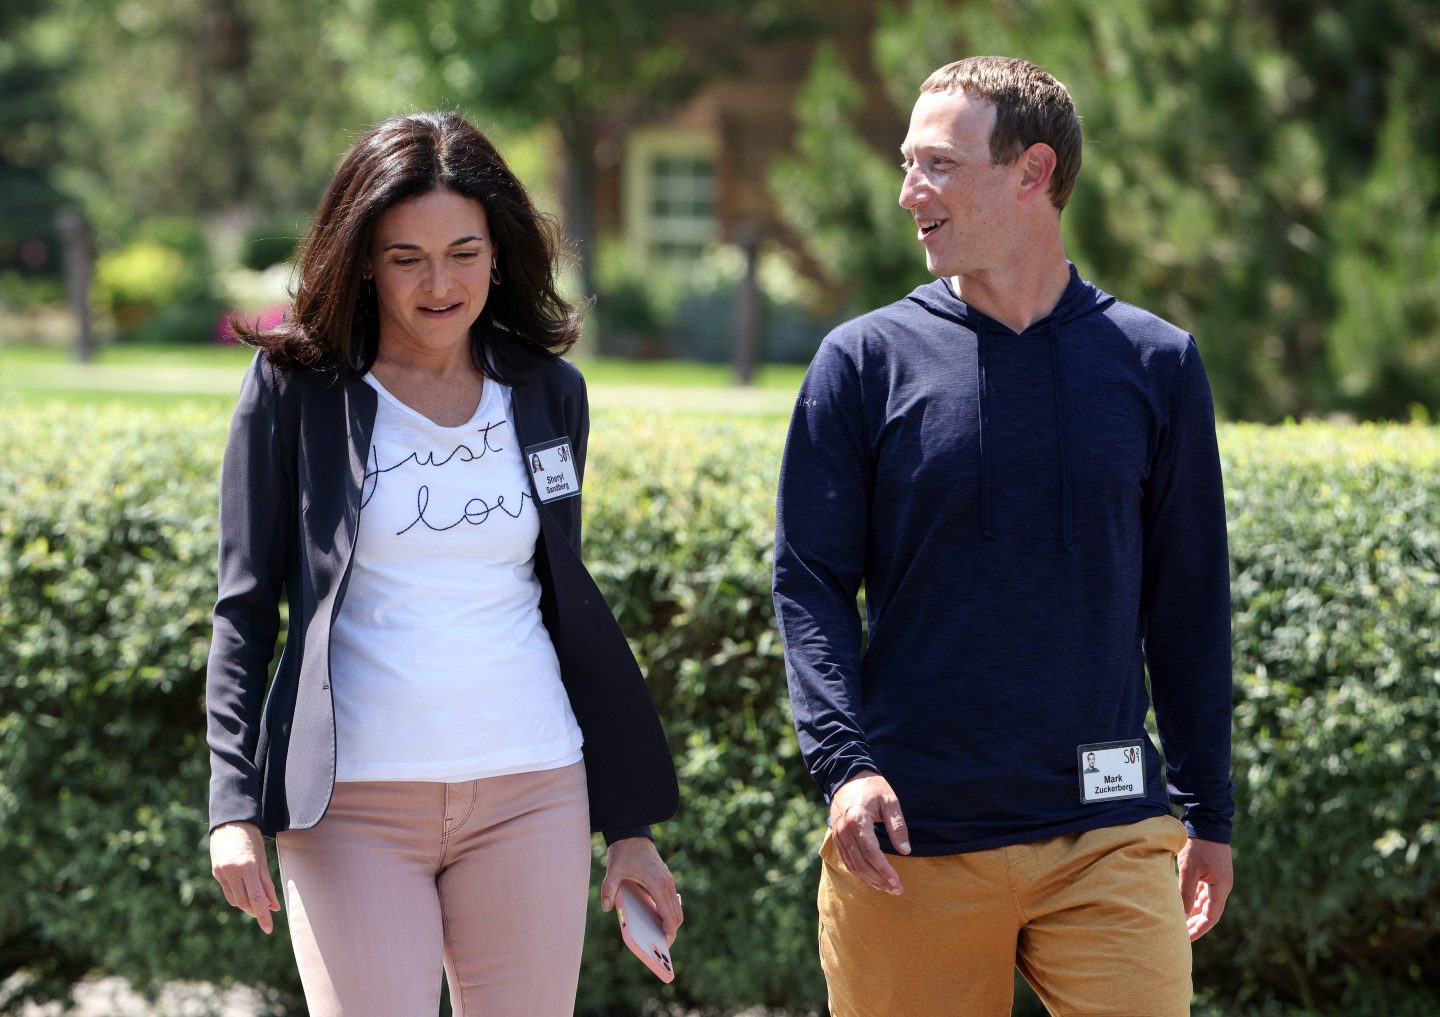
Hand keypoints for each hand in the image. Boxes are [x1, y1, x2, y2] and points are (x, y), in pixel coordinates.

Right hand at [210, 821, 280, 933]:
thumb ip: (267, 883)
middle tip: (266, 916)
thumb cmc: (252, 838)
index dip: (263, 915)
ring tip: (258, 905)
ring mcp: (221, 873)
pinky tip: (246, 894)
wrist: (230, 822)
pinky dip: (238, 896)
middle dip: (256, 912)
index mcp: (247, 866)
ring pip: (234, 899)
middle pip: (244, 902)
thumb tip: (274, 906)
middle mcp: (231, 871)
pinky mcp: (215, 873)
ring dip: (247, 905)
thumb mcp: (263, 859)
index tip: (269, 928)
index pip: (257, 898)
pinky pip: (228, 891)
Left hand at [601, 837, 682, 943]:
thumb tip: (605, 907)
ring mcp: (668, 881)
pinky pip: (671, 901)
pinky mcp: (666, 880)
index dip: (668, 931)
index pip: (668, 913)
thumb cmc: (624, 852)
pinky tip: (656, 921)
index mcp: (657, 883)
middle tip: (661, 948)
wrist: (632, 834)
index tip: (665, 944)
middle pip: (677, 914)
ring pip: (676, 909)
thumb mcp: (613, 870)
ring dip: (671, 923)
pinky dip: (668, 913)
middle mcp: (667, 883)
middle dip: (671, 931)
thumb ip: (609, 889)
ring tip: (658, 938)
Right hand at [828, 770, 909, 894]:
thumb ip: (897, 825)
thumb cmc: (872, 787)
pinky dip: (860, 873)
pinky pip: (847, 861)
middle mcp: (844, 830)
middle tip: (896, 890)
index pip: (872, 852)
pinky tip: (873, 879)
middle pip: (861, 863)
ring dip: (870, 880)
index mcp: (858, 819)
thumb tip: (906, 851)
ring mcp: (838, 835)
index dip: (885, 870)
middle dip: (879, 880)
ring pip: (853, 865)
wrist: (846, 777)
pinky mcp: (836, 838)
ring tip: (887, 888)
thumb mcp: (890, 800)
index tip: (897, 882)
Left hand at [1177, 837, 1231, 940]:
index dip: (1198, 929)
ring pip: (1204, 902)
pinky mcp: (1210, 872)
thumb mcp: (1189, 870)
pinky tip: (1181, 905)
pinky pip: (1202, 892)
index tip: (1186, 939)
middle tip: (1181, 935)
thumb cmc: (1199, 846)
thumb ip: (1185, 893)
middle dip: (1195, 924)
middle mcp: (1222, 886)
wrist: (1207, 822)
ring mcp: (1217, 879)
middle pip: (1208, 912)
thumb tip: (1180, 916)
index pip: (1211, 917)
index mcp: (1221, 888)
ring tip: (1179, 923)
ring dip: (1193, 912)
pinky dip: (1193, 900)